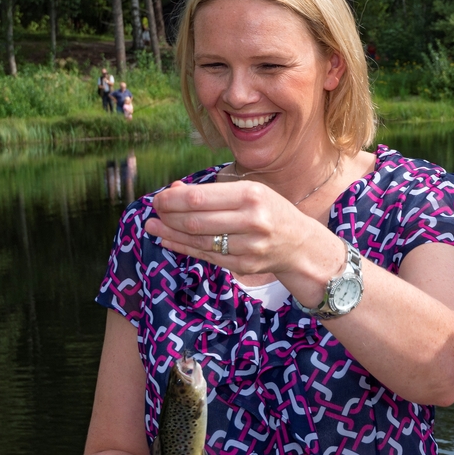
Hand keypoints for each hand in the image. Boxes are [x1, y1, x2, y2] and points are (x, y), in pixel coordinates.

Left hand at [144, 180, 321, 278]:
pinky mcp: (244, 265)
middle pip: (195, 220)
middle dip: (168, 216)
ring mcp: (248, 246)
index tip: (159, 198)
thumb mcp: (250, 192)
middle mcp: (252, 220)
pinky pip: (206, 256)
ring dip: (170, 233)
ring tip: (152, 226)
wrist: (300, 244)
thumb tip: (174, 189)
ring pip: (198, 240)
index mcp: (252, 195)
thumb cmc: (271, 211)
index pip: (200, 198)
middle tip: (154, 212)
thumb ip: (213, 193)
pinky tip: (168, 240)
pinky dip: (184, 248)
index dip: (173, 199)